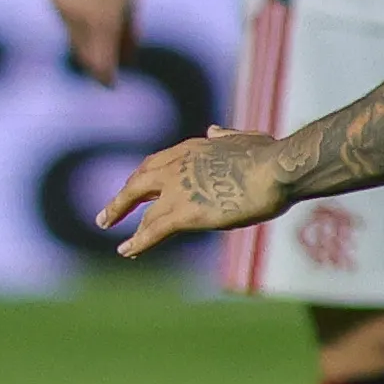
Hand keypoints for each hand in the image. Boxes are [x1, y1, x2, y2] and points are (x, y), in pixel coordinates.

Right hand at [51, 0, 137, 81]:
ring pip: (74, 38)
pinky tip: (87, 7)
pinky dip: (78, 23)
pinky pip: (66, 21)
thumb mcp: (132, 2)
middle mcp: (81, 17)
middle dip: (96, 63)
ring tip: (102, 29)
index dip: (106, 77)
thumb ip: (128, 33)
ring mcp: (64, 8)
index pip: (101, 62)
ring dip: (87, 41)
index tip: (111, 84)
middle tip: (106, 70)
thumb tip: (127, 59)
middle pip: (85, 54)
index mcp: (104, 19)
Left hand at [100, 128, 294, 255]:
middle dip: (122, 201)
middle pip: (139, 183)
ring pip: (144, 212)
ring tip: (123, 246)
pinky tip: (127, 252)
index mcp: (191, 147)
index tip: (133, 188)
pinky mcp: (186, 213)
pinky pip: (153, 230)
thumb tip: (213, 130)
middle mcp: (177, 166)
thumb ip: (225, 136)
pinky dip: (138, 242)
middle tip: (106, 217)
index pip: (156, 164)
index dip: (143, 178)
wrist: (276, 169)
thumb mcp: (244, 138)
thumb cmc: (270, 155)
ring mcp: (178, 190)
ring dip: (129, 228)